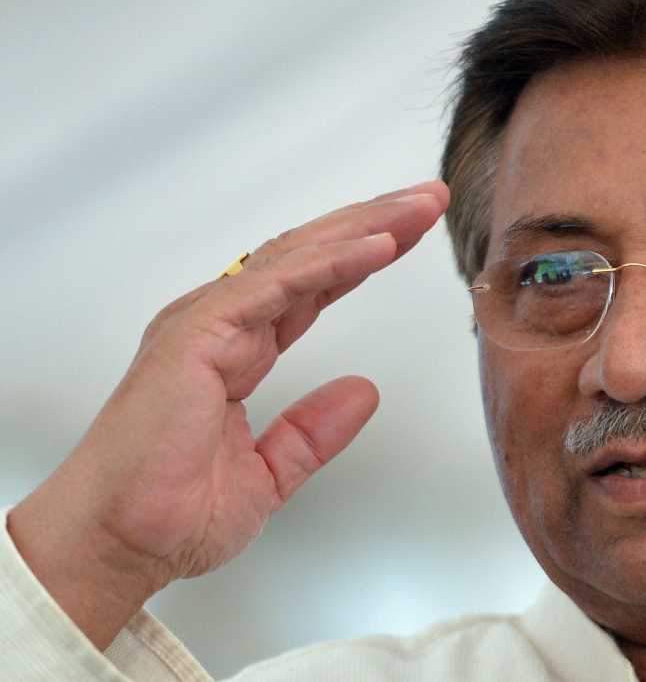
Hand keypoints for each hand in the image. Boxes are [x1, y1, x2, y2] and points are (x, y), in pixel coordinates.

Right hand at [7, 181, 449, 649]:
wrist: (119, 545)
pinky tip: (377, 246)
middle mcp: (221, 326)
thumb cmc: (167, 514)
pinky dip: (330, 263)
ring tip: (415, 208)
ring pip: (296, 257)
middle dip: (371, 226)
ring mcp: (207, 324)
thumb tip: (362, 392)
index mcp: (236, 352)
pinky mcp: (198, 333)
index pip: (310, 289)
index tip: (407, 238)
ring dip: (361, 228)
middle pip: (308, 259)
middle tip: (424, 202)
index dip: (360, 260)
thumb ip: (312, 431)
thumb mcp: (269, 473)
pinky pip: (276, 285)